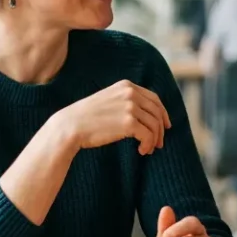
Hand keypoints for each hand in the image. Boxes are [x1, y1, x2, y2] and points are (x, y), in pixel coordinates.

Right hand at [47, 80, 170, 154]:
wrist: (70, 126)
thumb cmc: (87, 117)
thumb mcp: (108, 100)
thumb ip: (125, 101)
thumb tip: (146, 114)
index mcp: (126, 86)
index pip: (154, 98)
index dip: (162, 113)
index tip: (165, 125)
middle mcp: (130, 93)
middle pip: (157, 112)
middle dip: (160, 129)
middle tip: (159, 143)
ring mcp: (130, 107)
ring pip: (155, 125)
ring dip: (154, 140)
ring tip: (147, 150)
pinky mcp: (129, 123)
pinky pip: (148, 135)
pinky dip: (148, 145)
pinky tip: (141, 151)